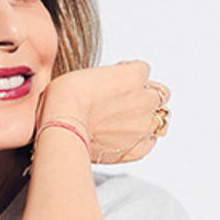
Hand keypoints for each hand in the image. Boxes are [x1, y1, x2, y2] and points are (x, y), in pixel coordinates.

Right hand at [33, 60, 169, 164]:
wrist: (61, 127)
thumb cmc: (65, 100)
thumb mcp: (88, 74)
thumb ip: (110, 78)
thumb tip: (112, 84)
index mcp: (134, 75)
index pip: (143, 70)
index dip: (128, 77)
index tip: (114, 85)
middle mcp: (145, 100)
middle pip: (158, 94)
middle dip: (143, 97)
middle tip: (121, 105)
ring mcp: (142, 126)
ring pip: (157, 120)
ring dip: (144, 120)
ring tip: (121, 124)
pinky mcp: (136, 149)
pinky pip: (149, 144)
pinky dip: (141, 141)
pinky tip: (125, 139)